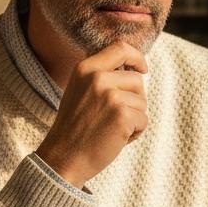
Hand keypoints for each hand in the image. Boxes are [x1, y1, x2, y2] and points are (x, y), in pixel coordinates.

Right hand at [35, 40, 147, 187]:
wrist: (63, 158)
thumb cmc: (74, 129)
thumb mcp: (79, 91)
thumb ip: (100, 77)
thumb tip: (133, 70)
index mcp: (85, 68)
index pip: (121, 48)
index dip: (137, 57)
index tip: (143, 70)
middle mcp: (98, 78)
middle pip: (137, 80)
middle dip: (134, 99)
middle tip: (114, 118)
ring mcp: (111, 96)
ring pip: (142, 102)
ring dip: (134, 118)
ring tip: (112, 129)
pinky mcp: (122, 116)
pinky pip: (144, 120)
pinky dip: (135, 133)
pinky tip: (116, 139)